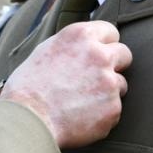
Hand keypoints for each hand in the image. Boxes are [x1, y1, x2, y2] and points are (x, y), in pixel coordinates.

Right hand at [1, 21, 129, 147]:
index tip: (100, 53)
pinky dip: (102, 115)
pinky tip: (80, 117)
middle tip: (96, 78)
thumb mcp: (46, 51)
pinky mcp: (113, 108)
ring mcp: (109, 82)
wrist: (27, 120)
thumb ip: (73, 45)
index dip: (105, 44)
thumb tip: (86, 45)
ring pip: (120, 84)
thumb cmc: (28, 87)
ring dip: (107, 92)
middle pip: (125, 54)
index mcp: (81, 36)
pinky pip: (114, 110)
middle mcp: (99, 55)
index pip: (110, 31)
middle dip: (114, 65)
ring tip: (80, 102)